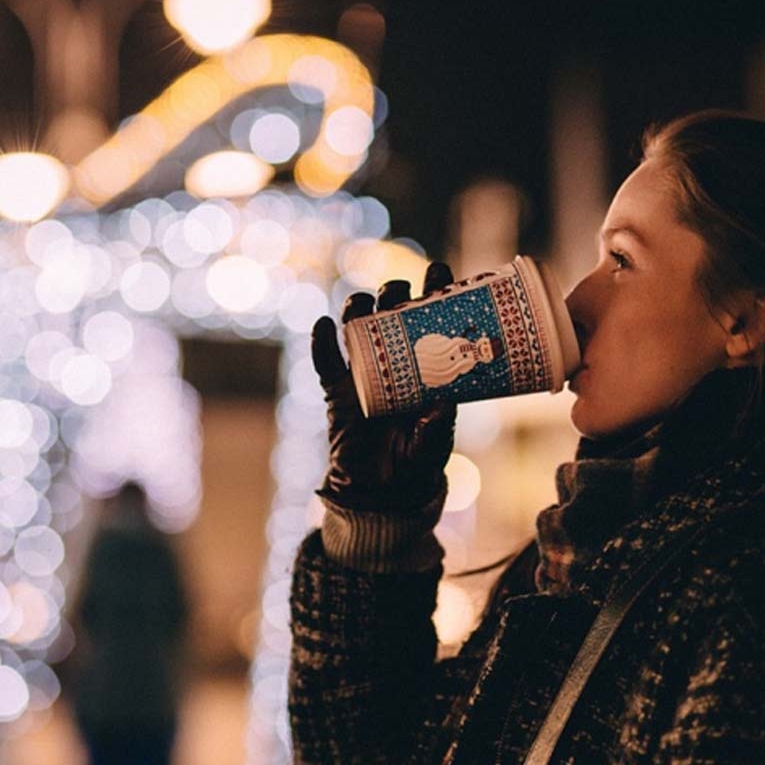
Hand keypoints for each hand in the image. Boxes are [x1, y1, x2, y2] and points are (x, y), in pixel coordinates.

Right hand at [312, 261, 457, 511]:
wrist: (382, 492)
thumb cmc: (416, 462)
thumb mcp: (433, 444)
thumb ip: (437, 426)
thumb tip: (443, 402)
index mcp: (425, 367)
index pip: (431, 321)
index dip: (433, 293)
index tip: (439, 272)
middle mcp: (394, 363)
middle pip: (391, 315)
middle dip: (394, 294)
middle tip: (400, 291)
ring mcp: (363, 374)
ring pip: (357, 329)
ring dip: (358, 309)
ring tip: (362, 303)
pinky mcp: (337, 392)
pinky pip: (325, 362)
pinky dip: (321, 343)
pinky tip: (323, 326)